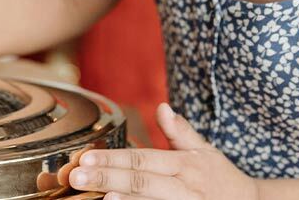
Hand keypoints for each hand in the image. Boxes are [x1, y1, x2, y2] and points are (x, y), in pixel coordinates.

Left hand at [68, 103, 259, 199]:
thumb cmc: (221, 178)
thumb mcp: (205, 152)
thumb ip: (180, 133)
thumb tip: (162, 107)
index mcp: (186, 164)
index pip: (143, 159)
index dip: (114, 158)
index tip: (86, 158)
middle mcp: (185, 186)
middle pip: (141, 181)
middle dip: (108, 178)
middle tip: (76, 177)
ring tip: (99, 197)